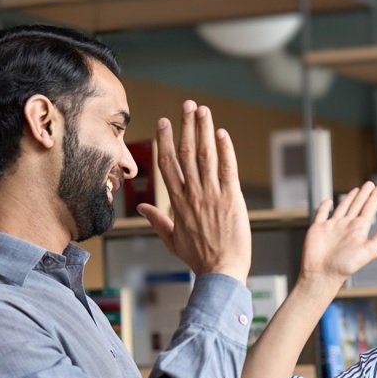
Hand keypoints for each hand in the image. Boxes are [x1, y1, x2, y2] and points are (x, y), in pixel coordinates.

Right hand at [137, 101, 250, 281]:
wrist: (221, 272)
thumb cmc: (199, 259)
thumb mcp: (172, 240)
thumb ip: (157, 221)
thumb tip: (144, 207)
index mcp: (177, 203)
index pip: (168, 165)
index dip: (165, 141)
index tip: (164, 122)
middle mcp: (192, 195)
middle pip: (186, 153)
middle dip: (186, 127)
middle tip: (187, 105)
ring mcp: (212, 195)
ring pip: (205, 156)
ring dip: (204, 130)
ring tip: (203, 110)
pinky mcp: (232, 199)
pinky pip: (227, 169)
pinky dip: (225, 150)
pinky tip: (221, 133)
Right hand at [298, 182, 376, 292]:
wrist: (322, 274)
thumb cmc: (346, 266)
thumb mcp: (370, 250)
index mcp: (359, 230)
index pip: (369, 209)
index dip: (375, 198)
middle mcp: (346, 226)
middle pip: (357, 205)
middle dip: (364, 195)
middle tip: (370, 184)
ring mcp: (332, 226)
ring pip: (342, 207)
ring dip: (349, 198)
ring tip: (356, 190)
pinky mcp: (318, 228)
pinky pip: (321, 213)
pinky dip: (324, 207)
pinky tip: (328, 201)